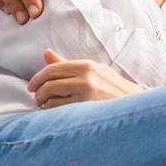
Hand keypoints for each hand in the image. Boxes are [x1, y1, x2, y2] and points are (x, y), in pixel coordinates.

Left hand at [27, 49, 144, 108]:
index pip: (53, 69)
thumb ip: (67, 64)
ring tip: (43, 105)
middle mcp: (85, 78)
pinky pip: (60, 110)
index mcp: (86, 66)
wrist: (133, 104)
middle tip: (35, 97)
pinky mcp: (86, 109)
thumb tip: (45, 53)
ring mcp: (86, 94)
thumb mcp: (92, 70)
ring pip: (52, 98)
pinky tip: (53, 112)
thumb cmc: (111, 87)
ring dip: (42, 102)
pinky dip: (51, 111)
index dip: (38, 78)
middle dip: (37, 91)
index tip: (32, 85)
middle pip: (50, 83)